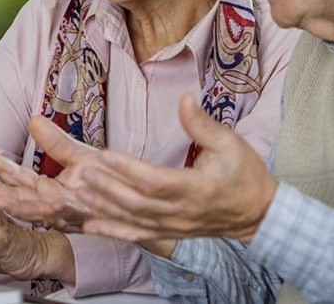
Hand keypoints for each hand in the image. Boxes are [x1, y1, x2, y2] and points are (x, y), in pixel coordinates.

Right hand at [0, 115, 101, 231]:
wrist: (143, 201)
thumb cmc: (111, 178)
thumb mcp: (80, 156)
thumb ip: (56, 142)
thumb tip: (33, 119)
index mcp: (50, 191)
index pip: (19, 179)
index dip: (1, 167)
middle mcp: (57, 206)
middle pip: (21, 200)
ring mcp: (73, 215)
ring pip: (42, 213)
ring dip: (20, 206)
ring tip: (0, 198)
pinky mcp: (93, 222)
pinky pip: (76, 218)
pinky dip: (63, 212)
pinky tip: (54, 203)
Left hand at [74, 93, 277, 242]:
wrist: (258, 213)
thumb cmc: (245, 174)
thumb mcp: (230, 143)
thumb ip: (202, 124)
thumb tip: (183, 98)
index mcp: (197, 188)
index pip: (155, 181)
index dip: (128, 169)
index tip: (105, 154)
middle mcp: (181, 212)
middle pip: (137, 203)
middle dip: (106, 188)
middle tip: (81, 171)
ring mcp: (174, 227)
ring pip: (132, 220)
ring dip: (103, 208)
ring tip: (76, 193)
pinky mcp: (170, 234)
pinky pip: (137, 235)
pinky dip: (112, 231)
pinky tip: (89, 225)